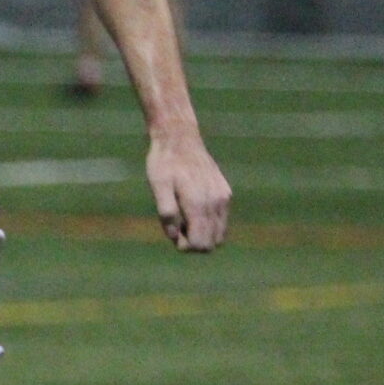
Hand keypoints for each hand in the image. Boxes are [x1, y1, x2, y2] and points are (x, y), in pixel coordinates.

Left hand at [146, 131, 230, 251]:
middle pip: (212, 243)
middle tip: (176, 226)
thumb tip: (174, 236)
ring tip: (183, 218)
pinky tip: (191, 210)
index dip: (186, 246)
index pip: (201, 244)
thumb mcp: (158, 186)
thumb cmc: (164, 163)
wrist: (179, 138)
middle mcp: (216, 202)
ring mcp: (223, 197)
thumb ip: (166, 212)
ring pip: (219, 233)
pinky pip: (222, 220)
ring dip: (202, 234)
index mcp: (199, 203)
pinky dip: (209, 224)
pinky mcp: (225, 192)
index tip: (173, 234)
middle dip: (193, 242)